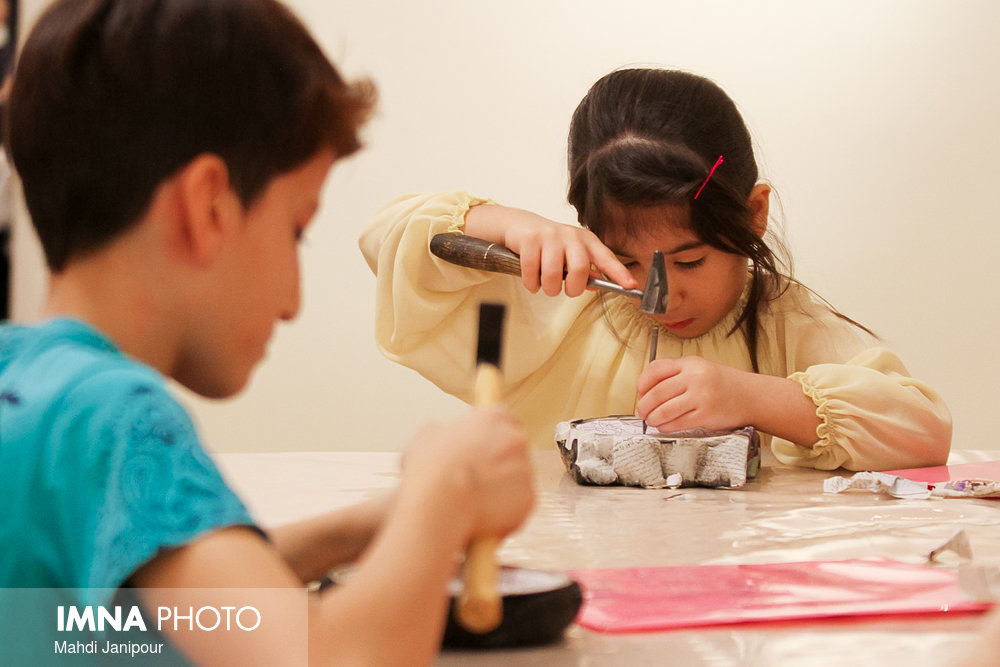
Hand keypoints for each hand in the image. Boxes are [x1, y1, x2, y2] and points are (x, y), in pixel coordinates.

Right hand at [401, 406, 534, 539]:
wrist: (439, 503)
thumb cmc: (429, 470)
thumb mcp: (426, 436)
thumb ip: (442, 431)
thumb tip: (442, 434)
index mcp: (494, 417)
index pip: (505, 420)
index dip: (492, 436)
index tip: (484, 448)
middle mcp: (516, 439)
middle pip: (515, 449)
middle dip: (500, 462)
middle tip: (478, 477)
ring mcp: (525, 469)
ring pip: (518, 478)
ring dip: (503, 487)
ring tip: (476, 501)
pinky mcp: (529, 498)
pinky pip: (519, 504)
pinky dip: (506, 511)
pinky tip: (484, 515)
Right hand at [463, 204, 635, 296]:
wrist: (521, 225)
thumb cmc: (550, 244)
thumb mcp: (571, 253)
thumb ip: (585, 269)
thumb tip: (596, 284)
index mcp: (586, 240)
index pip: (606, 257)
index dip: (619, 273)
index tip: (631, 286)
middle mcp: (571, 236)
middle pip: (579, 270)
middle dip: (572, 289)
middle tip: (565, 290)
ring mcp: (550, 236)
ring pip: (553, 275)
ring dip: (548, 288)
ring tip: (545, 285)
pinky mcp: (530, 240)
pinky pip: (532, 273)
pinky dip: (531, 284)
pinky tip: (532, 280)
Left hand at [635, 356, 753, 432]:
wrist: (751, 396)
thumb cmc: (723, 384)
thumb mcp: (700, 369)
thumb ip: (676, 375)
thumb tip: (647, 392)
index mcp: (690, 363)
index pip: (655, 369)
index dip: (642, 383)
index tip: (640, 393)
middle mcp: (695, 377)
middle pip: (657, 392)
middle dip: (644, 405)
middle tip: (641, 412)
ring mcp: (701, 396)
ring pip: (664, 410)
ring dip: (653, 418)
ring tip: (651, 420)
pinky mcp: (706, 415)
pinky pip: (678, 423)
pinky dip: (666, 426)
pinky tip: (664, 426)